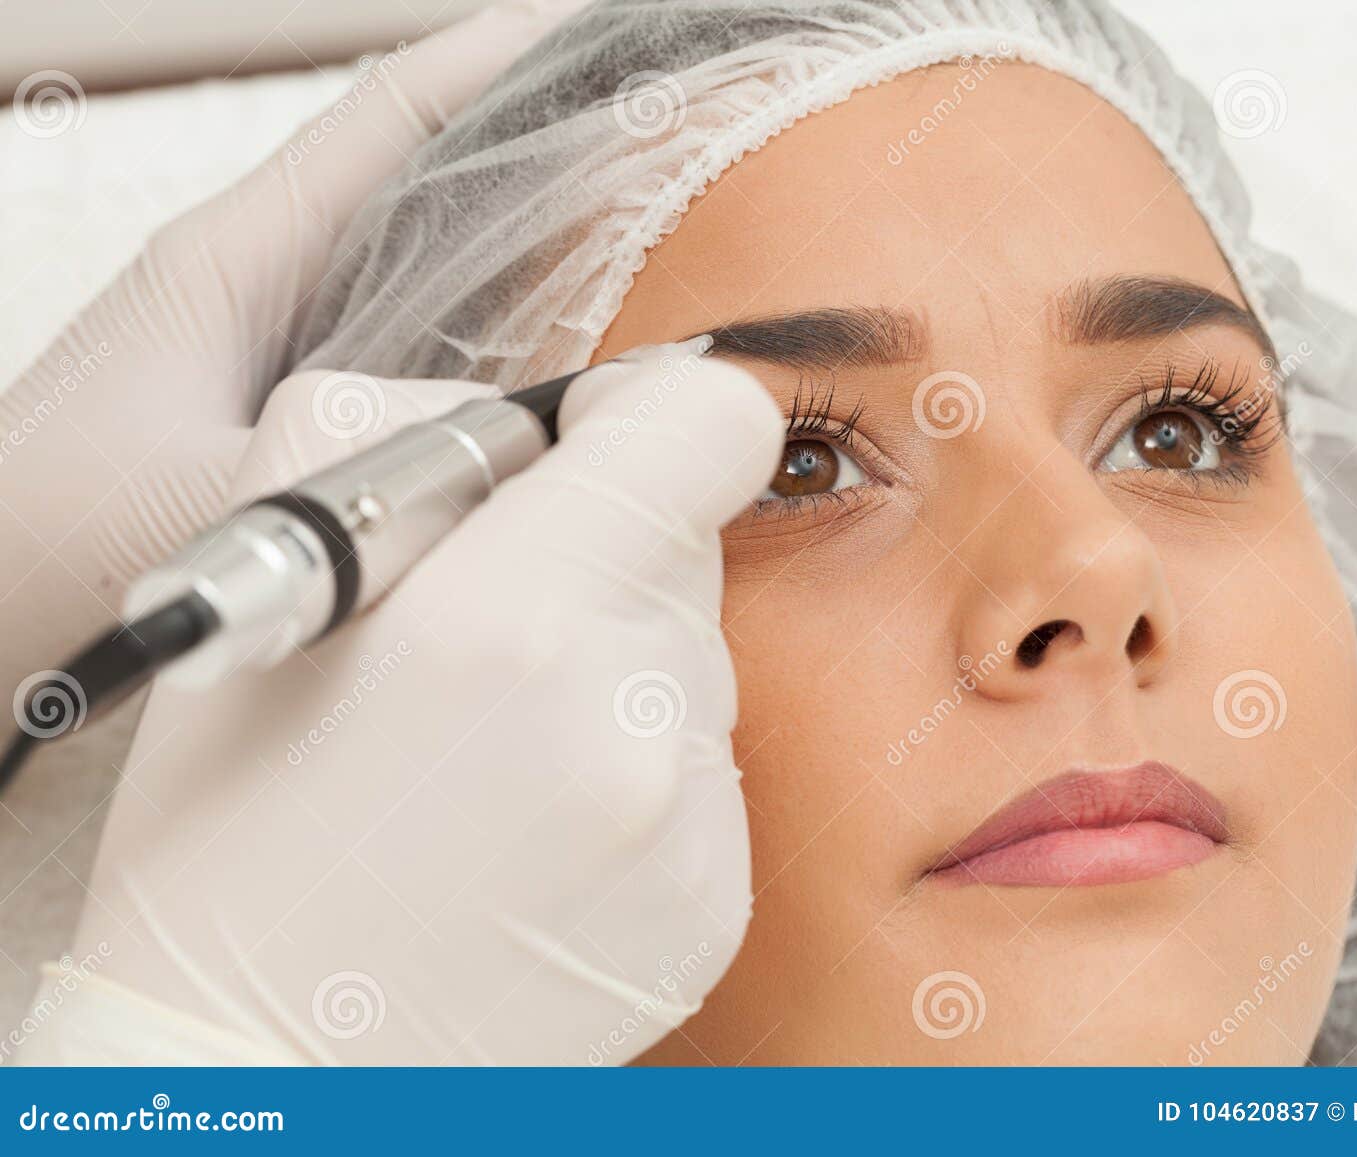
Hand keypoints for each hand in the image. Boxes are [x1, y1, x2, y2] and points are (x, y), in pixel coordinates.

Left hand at [0, 4, 574, 727]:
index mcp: (233, 261)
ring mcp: (275, 349)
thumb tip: (523, 447)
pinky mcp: (287, 414)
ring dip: (528, 240)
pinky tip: (562, 362)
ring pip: (424, 263)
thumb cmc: (38, 555)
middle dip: (543, 141)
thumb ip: (364, 463)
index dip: (501, 60)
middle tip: (663, 133)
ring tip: (643, 230)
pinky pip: (415, 350)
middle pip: (423, 177)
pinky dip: (495, 335)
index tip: (604, 29)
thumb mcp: (212, 500)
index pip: (390, 121)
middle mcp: (260, 285)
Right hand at [19, 349, 782, 1063]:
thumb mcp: (273, 578)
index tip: (599, 446)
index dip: (655, 416)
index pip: (707, 428)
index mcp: (513, 617)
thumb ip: (418, 443)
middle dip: (601, 558)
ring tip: (490, 762)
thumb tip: (552, 424)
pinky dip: (632, 772)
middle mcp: (629, 716)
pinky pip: (703, 771)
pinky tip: (533, 837)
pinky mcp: (714, 903)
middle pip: (690, 547)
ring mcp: (687, 823)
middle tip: (483, 636)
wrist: (268, 1077)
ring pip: (693, 662)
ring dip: (613, 671)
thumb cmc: (231, 836)